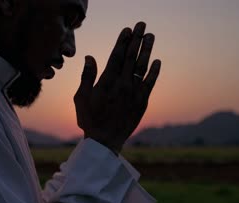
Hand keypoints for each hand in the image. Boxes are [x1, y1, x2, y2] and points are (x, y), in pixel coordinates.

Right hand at [74, 22, 160, 154]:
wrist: (104, 142)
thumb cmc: (89, 120)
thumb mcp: (81, 98)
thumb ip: (87, 76)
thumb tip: (89, 57)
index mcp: (106, 82)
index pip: (116, 56)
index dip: (122, 41)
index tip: (127, 30)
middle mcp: (122, 85)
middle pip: (131, 57)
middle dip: (136, 39)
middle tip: (141, 25)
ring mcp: (133, 93)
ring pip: (142, 67)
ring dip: (147, 50)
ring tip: (150, 36)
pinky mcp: (142, 103)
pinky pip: (150, 84)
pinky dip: (154, 72)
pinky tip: (157, 62)